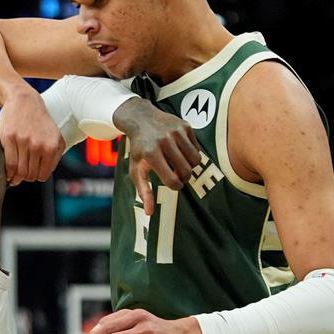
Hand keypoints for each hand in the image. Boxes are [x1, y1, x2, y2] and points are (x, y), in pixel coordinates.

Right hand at [0, 84, 64, 185]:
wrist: (23, 100)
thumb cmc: (39, 120)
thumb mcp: (55, 135)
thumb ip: (54, 155)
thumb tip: (44, 175)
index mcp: (52, 146)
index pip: (43, 175)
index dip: (37, 176)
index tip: (32, 173)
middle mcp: (39, 145)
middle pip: (31, 175)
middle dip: (26, 176)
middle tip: (22, 173)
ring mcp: (24, 142)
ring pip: (20, 171)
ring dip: (17, 177)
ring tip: (14, 176)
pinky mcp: (10, 138)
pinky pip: (9, 164)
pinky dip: (8, 173)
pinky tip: (8, 173)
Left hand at [114, 98, 201, 214]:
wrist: (141, 119)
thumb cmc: (139, 149)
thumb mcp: (136, 169)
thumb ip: (144, 191)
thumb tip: (149, 213)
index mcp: (151, 154)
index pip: (172, 180)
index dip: (175, 186)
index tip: (173, 183)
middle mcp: (164, 142)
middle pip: (187, 171)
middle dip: (184, 177)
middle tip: (178, 174)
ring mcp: (176, 132)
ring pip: (196, 160)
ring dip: (190, 166)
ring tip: (179, 163)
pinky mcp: (185, 126)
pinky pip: (197, 148)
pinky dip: (191, 153)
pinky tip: (180, 150)